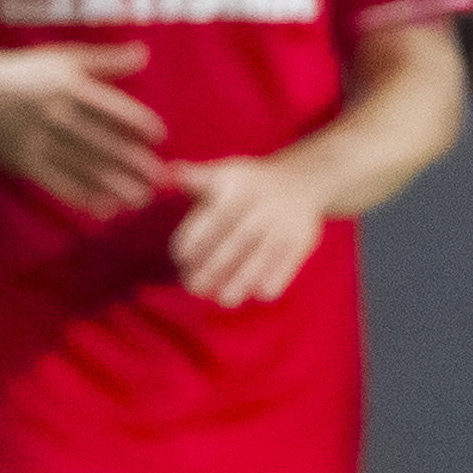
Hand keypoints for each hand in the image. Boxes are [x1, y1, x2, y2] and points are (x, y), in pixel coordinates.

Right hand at [0, 42, 167, 213]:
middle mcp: (56, 116)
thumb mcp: (63, 58)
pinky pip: (57, 183)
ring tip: (140, 200)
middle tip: (160, 179)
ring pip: (82, 167)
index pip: (110, 108)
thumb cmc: (24, 73)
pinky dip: (81, 197)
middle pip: (101, 142)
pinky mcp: (25, 162)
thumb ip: (105, 60)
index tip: (159, 137)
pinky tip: (104, 209)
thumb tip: (144, 53)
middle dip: (132, 163)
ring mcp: (39, 141)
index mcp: (69, 88)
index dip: (136, 122)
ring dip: (113, 186)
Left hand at [168, 154, 329, 305]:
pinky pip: (290, 262)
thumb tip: (169, 173)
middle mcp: (265, 203)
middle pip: (238, 239)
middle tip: (194, 287)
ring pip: (263, 255)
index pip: (215, 216)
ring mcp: (286, 222)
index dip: (196, 238)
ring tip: (225, 299)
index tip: (181, 258)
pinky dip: (277, 278)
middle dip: (214, 266)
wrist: (302, 180)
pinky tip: (260, 294)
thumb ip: (196, 178)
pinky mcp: (303, 239)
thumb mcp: (225, 173)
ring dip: (244, 279)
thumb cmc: (250, 184)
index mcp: (241, 185)